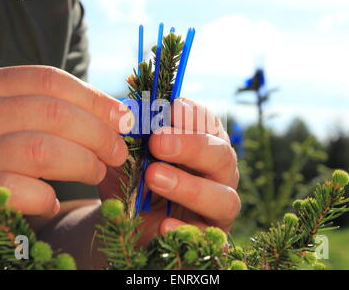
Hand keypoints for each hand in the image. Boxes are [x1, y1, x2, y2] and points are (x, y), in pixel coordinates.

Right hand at [0, 65, 132, 232]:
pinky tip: (51, 203)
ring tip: (96, 173)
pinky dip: (46, 198)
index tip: (123, 120)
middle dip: (97, 134)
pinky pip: (19, 190)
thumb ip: (56, 111)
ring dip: (82, 163)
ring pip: (41, 150)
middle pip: (52, 113)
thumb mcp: (16, 120)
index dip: (95, 99)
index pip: (50, 80)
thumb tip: (120, 114)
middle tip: (117, 153)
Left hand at [99, 98, 239, 243]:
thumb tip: (128, 113)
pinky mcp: (212, 240)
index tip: (172, 108)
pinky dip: (186, 230)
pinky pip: (210, 238)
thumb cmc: (131, 182)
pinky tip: (163, 225)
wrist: (124, 226)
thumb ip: (131, 137)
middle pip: (222, 155)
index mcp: (203, 145)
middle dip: (191, 146)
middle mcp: (218, 174)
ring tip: (154, 177)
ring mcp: (219, 208)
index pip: (209, 124)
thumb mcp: (126, 157)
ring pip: (224, 197)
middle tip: (158, 142)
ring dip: (190, 187)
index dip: (194, 115)